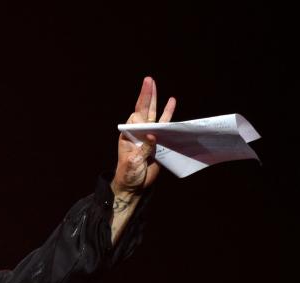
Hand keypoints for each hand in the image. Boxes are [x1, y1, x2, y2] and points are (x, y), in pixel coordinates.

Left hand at [113, 76, 176, 195]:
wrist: (134, 186)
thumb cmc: (129, 174)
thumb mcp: (134, 162)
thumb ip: (144, 149)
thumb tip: (153, 135)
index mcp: (128, 136)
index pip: (136, 117)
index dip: (142, 108)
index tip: (147, 108)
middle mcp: (138, 133)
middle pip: (144, 111)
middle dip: (147, 96)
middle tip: (149, 79)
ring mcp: (147, 136)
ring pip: (153, 115)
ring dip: (156, 102)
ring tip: (157, 86)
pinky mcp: (157, 142)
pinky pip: (163, 126)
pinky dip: (167, 115)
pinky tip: (171, 103)